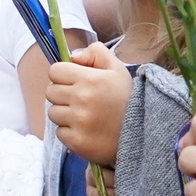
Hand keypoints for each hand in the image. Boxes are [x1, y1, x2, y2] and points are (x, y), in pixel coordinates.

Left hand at [46, 43, 131, 167]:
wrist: (144, 134)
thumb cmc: (127, 99)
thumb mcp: (117, 69)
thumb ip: (95, 53)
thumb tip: (72, 56)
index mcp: (90, 79)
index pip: (54, 71)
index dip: (63, 75)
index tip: (74, 82)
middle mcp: (82, 99)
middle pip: (51, 92)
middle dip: (63, 94)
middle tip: (81, 100)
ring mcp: (79, 122)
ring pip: (53, 113)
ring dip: (65, 114)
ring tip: (85, 116)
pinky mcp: (77, 142)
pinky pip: (60, 133)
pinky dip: (70, 133)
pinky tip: (87, 131)